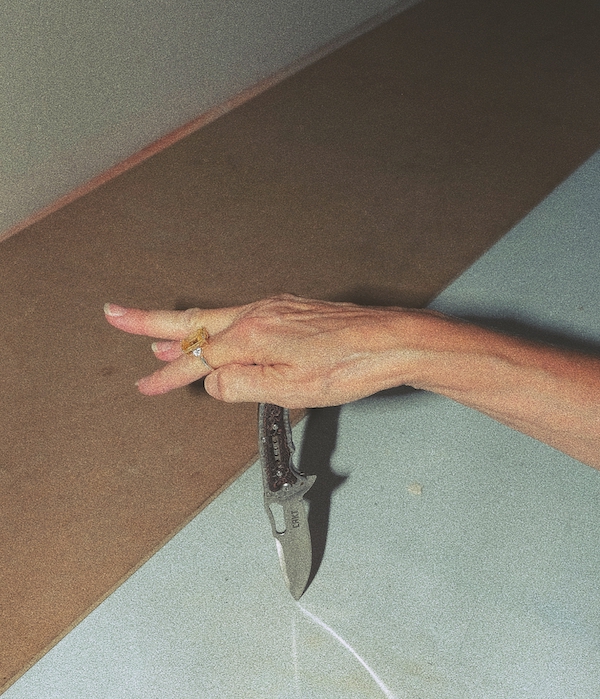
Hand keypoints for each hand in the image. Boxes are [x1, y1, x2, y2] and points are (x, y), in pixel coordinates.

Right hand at [104, 293, 417, 405]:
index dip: (168, 377)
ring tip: (156, 339)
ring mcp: (273, 308)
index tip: (146, 387)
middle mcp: (257, 314)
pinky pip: (238, 319)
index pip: (198, 361)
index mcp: (251, 335)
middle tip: (115, 315)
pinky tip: (215, 337)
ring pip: (214, 319)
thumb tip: (212, 382)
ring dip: (182, 329)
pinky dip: (215, 329)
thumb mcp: (289, 389)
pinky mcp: (287, 311)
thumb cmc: (348, 366)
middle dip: (149, 322)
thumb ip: (241, 385)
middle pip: (192, 321)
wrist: (391, 340)